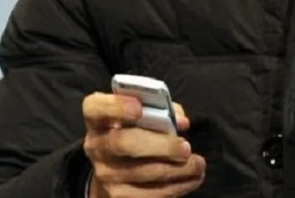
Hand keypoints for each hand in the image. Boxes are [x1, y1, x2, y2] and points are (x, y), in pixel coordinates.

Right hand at [82, 92, 205, 197]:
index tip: (139, 107)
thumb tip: (181, 122)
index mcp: (97, 118)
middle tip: (186, 147)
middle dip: (159, 145)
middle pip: (124, 143)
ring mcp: (105, 174)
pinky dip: (177, 186)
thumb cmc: (132, 132)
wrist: (113, 170)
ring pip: (144, 172)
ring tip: (198, 163)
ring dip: (177, 169)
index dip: (116, 106)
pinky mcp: (118, 197)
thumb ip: (158, 110)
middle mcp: (96, 146)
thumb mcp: (138, 115)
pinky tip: (193, 178)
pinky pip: (151, 194)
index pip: (96, 108)